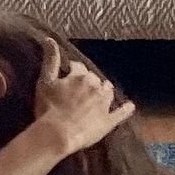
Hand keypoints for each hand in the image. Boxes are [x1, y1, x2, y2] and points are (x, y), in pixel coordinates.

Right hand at [30, 40, 132, 156]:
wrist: (58, 134)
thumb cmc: (48, 108)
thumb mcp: (45, 81)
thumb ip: (50, 59)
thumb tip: (50, 39)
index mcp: (81, 76)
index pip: (78, 67)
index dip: (71, 72)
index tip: (66, 77)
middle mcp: (96, 86)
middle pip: (94, 79)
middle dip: (88, 82)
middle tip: (78, 92)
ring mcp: (104, 104)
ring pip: (108, 91)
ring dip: (103, 91)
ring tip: (97, 96)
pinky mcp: (108, 120)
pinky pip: (122, 113)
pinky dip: (126, 109)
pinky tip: (129, 106)